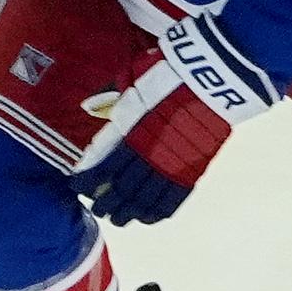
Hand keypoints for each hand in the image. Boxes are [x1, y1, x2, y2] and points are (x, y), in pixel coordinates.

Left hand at [76, 13, 270, 225]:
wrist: (214, 77)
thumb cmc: (171, 70)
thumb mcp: (133, 76)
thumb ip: (114, 96)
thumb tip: (91, 106)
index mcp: (131, 131)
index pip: (102, 165)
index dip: (88, 180)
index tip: (77, 187)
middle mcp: (149, 153)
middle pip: (122, 188)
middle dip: (108, 202)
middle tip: (98, 210)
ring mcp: (173, 163)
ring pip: (146, 198)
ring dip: (130, 211)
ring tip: (120, 219)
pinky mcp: (195, 167)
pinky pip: (174, 197)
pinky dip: (160, 211)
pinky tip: (149, 218)